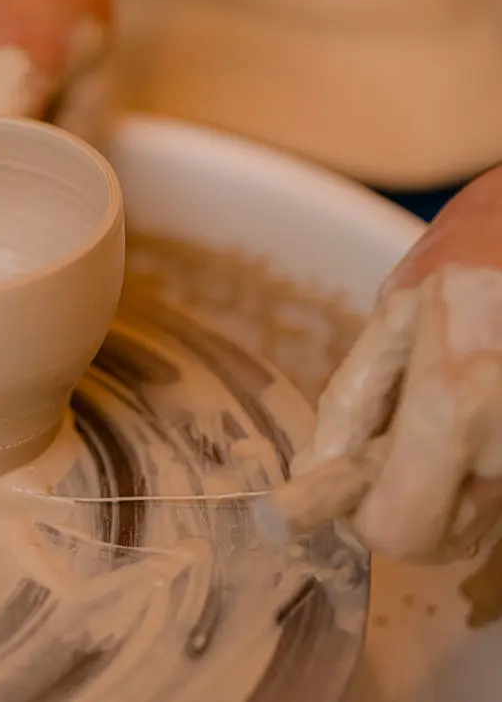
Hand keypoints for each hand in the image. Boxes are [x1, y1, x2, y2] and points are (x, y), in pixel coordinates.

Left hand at [295, 165, 501, 561]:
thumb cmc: (473, 258)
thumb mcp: (396, 314)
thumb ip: (357, 399)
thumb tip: (315, 472)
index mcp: (454, 400)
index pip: (397, 528)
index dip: (360, 513)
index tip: (342, 484)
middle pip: (438, 541)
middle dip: (406, 505)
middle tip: (395, 446)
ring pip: (473, 526)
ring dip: (448, 491)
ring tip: (452, 412)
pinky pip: (499, 496)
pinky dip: (482, 477)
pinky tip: (480, 419)